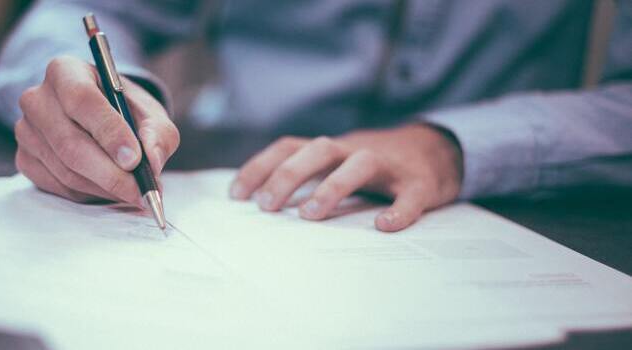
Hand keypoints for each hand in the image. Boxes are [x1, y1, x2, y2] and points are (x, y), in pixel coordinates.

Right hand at [14, 55, 178, 204]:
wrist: (99, 119)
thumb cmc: (125, 111)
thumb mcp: (150, 114)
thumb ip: (158, 134)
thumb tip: (152, 161)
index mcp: (65, 71)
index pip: (82, 99)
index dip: (109, 132)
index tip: (134, 159)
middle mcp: (37, 98)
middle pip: (70, 143)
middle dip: (111, 173)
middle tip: (141, 191)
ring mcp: (26, 131)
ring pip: (66, 170)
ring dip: (105, 188)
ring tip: (133, 191)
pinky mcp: (25, 159)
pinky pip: (58, 186)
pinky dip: (90, 194)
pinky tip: (109, 189)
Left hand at [230, 124, 462, 230]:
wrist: (437, 150)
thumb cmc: (374, 165)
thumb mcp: (337, 163)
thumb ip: (307, 176)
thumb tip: (261, 204)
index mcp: (331, 149)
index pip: (289, 147)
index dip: (260, 167)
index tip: (236, 195)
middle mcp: (355, 150)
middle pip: (318, 150)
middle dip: (288, 175)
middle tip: (266, 206)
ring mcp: (389, 165)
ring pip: (360, 164)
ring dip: (332, 186)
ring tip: (310, 215)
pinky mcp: (420, 183)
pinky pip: (410, 195)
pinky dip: (399, 210)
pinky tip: (384, 226)